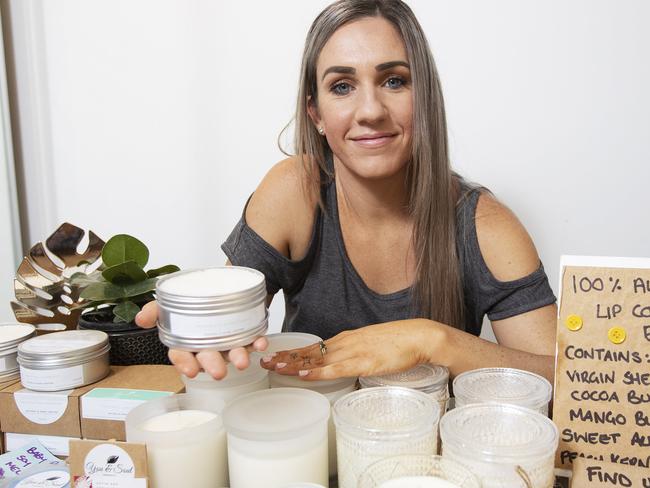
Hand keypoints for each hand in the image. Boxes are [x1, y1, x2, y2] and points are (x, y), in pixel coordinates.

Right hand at [135, 301, 267, 378]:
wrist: (219, 283)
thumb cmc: (194, 298)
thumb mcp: (171, 301)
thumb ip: (156, 310)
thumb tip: (141, 319)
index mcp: (188, 341)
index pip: (183, 356)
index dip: (185, 364)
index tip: (191, 371)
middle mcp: (208, 345)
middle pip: (209, 358)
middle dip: (213, 365)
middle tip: (218, 372)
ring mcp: (228, 341)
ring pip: (232, 352)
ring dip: (238, 357)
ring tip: (242, 361)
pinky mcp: (246, 334)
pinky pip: (253, 341)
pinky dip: (258, 342)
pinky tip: (261, 343)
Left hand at [260, 319, 440, 379]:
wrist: (419, 336)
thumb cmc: (398, 343)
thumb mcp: (370, 348)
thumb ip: (355, 356)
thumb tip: (344, 366)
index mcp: (346, 339)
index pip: (313, 347)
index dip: (292, 353)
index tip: (275, 356)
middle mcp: (345, 342)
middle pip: (309, 352)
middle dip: (285, 357)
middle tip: (263, 361)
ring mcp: (353, 351)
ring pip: (318, 359)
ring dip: (294, 365)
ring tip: (274, 367)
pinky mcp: (364, 361)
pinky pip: (337, 368)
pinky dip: (319, 372)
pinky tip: (305, 375)